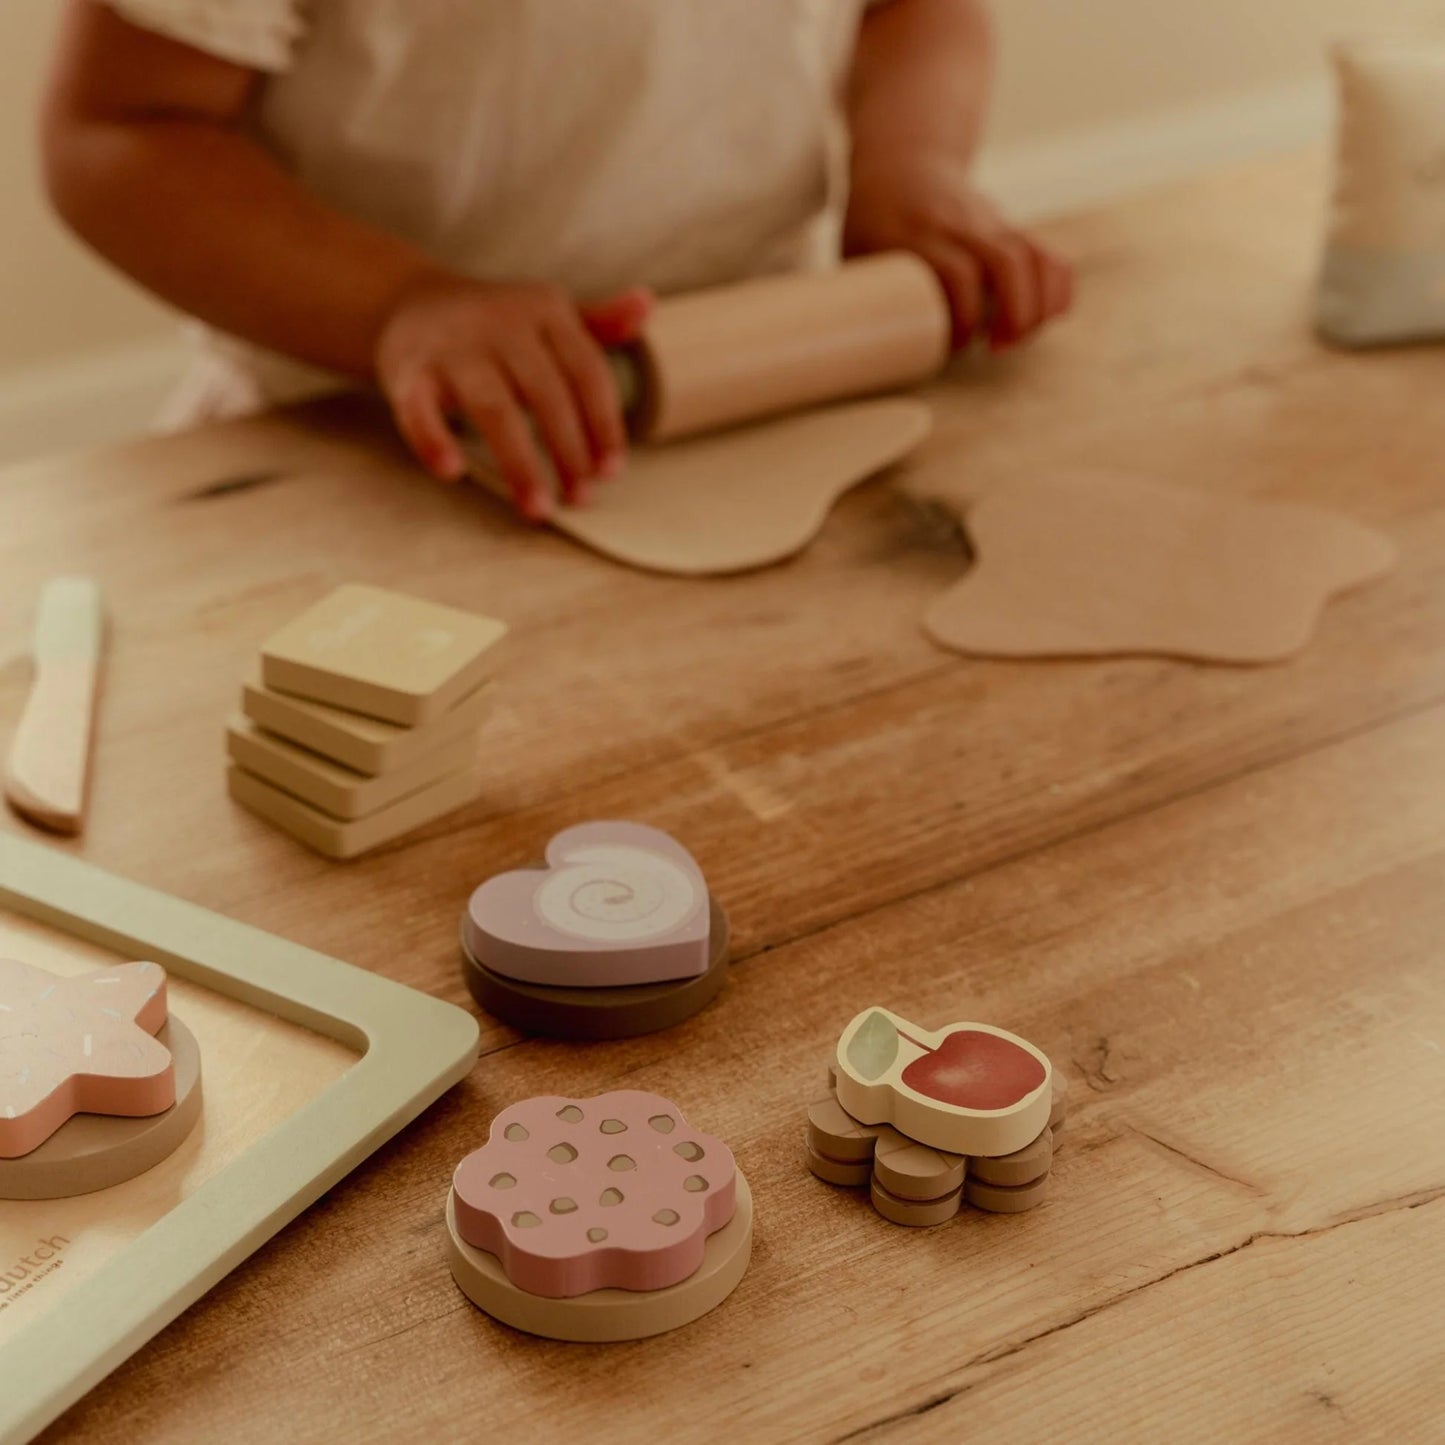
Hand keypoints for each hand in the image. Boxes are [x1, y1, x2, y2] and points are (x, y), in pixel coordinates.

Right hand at [375, 273, 651, 519]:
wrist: (409, 304)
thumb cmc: (497, 327)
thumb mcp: (549, 318)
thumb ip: (598, 324)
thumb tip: (645, 306)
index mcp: (544, 310)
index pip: (586, 371)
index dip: (603, 424)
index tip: (611, 471)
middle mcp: (500, 323)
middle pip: (546, 393)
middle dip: (569, 452)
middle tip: (580, 499)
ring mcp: (453, 347)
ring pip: (493, 408)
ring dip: (519, 463)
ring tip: (537, 508)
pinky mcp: (409, 372)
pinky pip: (420, 409)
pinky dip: (433, 440)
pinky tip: (453, 471)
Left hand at [845, 152, 1072, 351]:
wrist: (901, 162)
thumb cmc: (872, 221)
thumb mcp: (854, 250)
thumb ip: (858, 297)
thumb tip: (848, 360)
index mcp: (917, 232)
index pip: (955, 271)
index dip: (963, 315)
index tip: (954, 346)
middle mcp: (961, 223)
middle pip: (1008, 261)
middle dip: (1015, 314)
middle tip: (997, 349)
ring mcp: (991, 223)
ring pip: (1036, 257)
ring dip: (1040, 307)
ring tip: (1017, 341)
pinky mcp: (1011, 230)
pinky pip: (1050, 256)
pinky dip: (1058, 290)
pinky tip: (1045, 319)